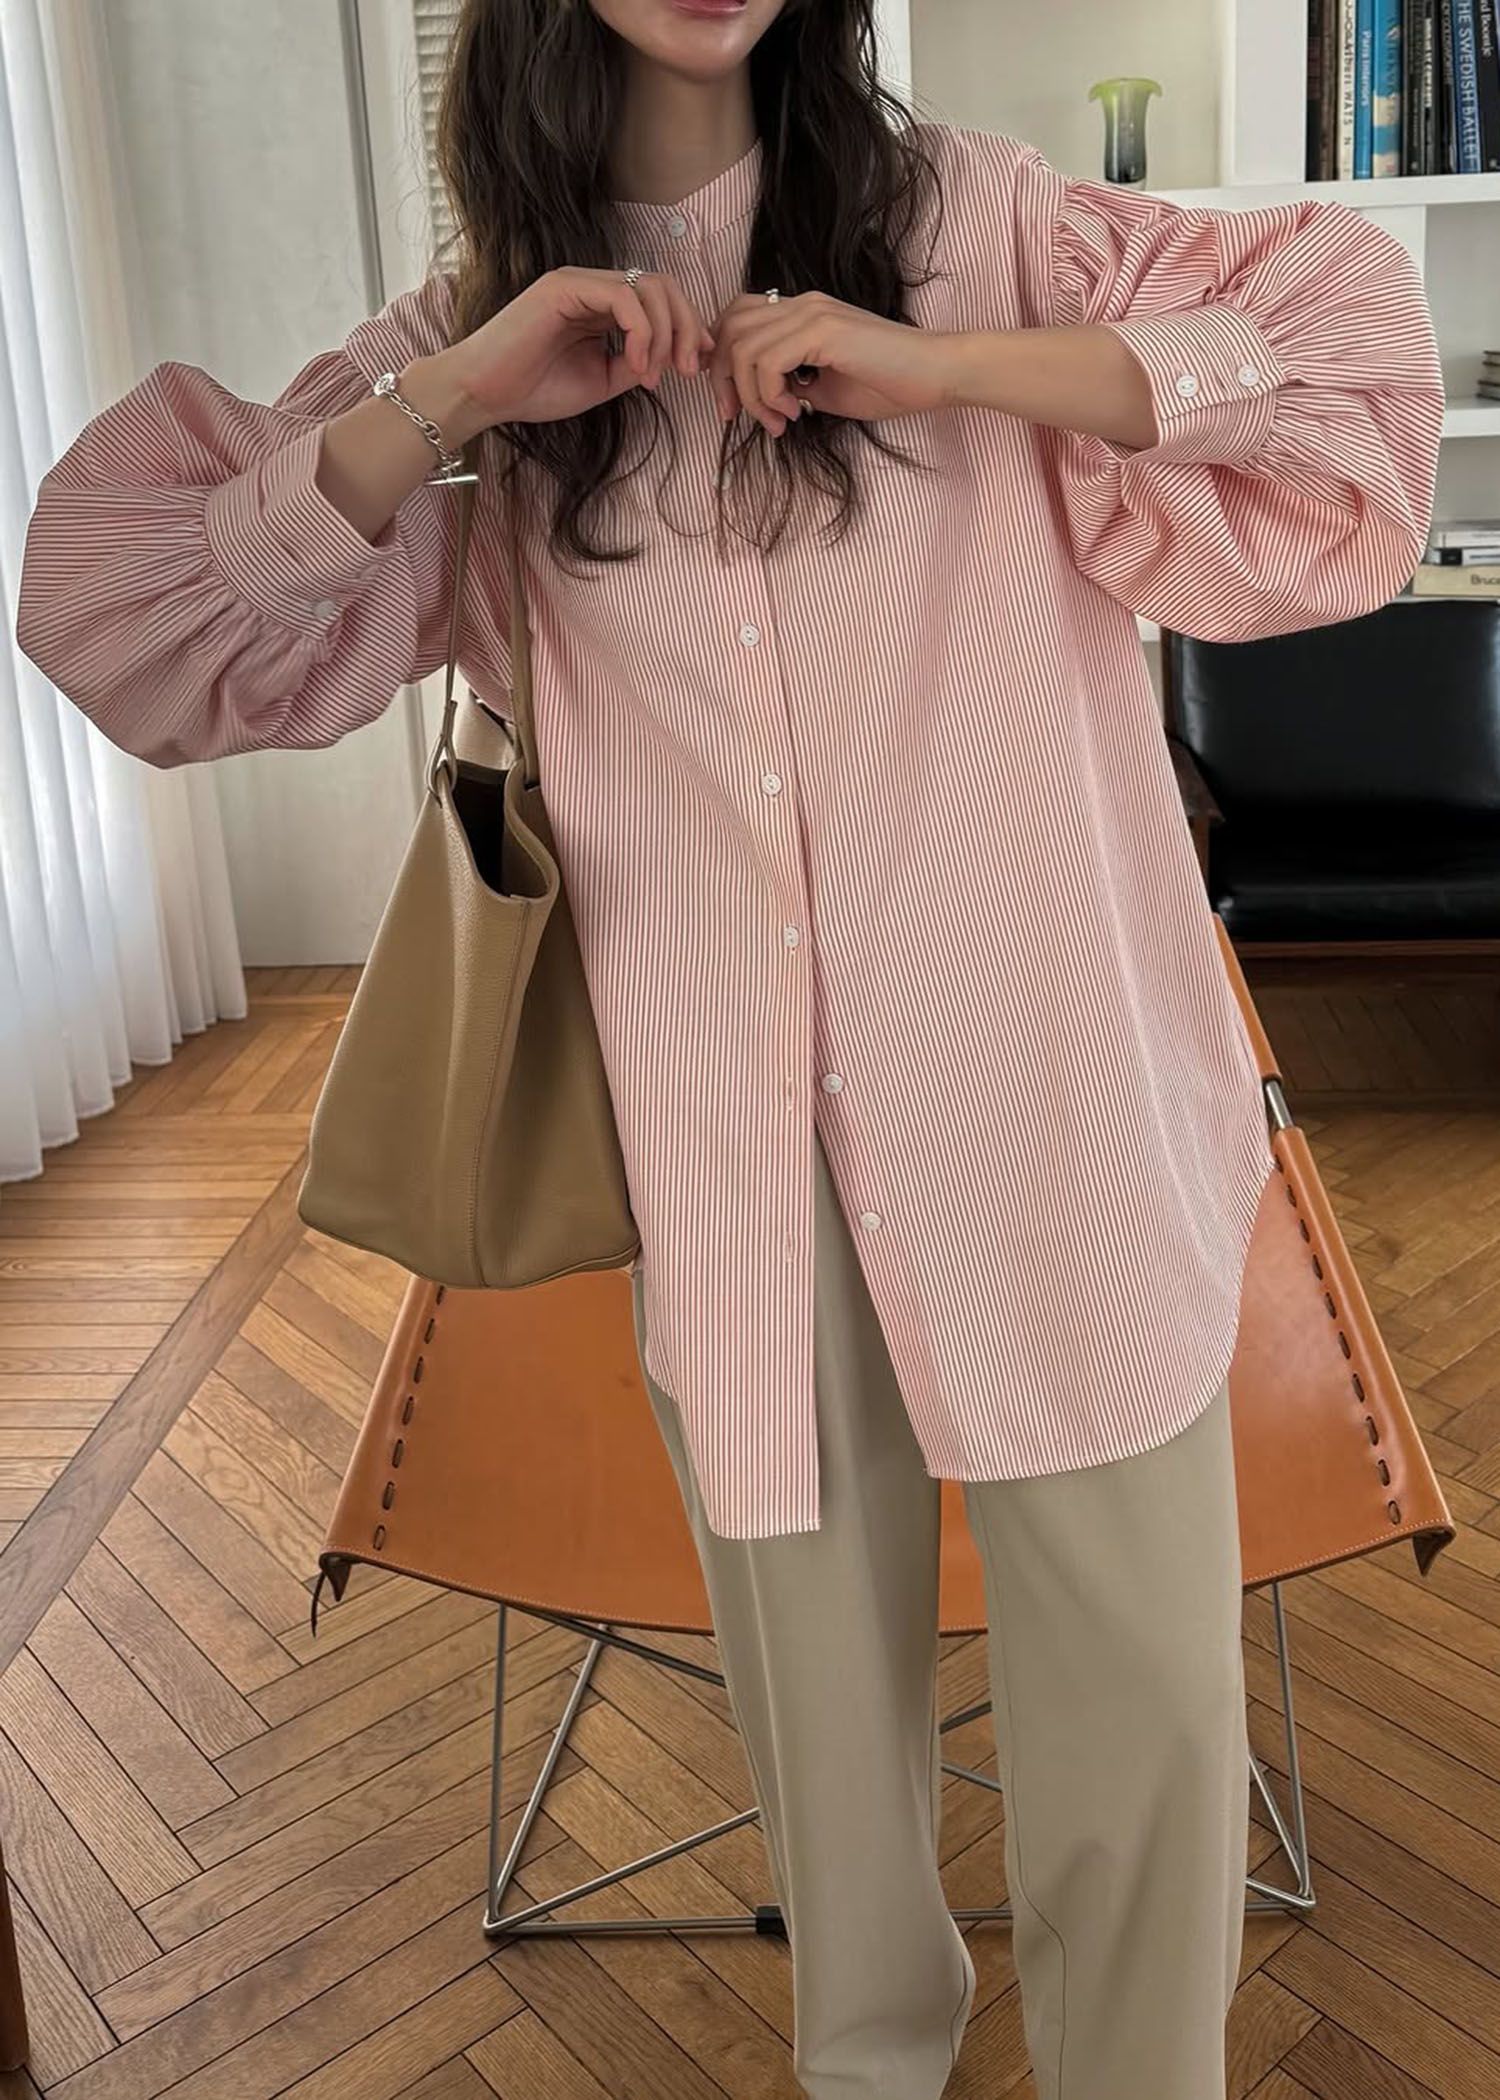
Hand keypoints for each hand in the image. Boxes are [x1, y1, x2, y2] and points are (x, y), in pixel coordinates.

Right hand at [442, 266, 715, 429]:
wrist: (483, 394)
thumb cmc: (533, 389)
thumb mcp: (601, 381)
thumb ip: (635, 365)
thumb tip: (670, 358)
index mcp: (601, 307)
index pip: (659, 301)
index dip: (687, 328)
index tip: (698, 366)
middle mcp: (593, 287)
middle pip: (663, 286)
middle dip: (687, 328)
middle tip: (689, 370)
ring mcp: (579, 283)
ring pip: (649, 288)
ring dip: (666, 333)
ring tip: (656, 375)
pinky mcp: (565, 287)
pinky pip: (624, 297)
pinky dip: (641, 331)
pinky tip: (636, 363)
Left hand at [706, 290, 959, 433]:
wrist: (936, 374)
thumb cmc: (891, 384)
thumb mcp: (825, 390)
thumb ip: (791, 386)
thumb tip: (763, 398)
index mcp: (801, 312)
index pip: (736, 319)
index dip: (721, 362)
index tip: (733, 406)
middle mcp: (802, 303)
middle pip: (728, 328)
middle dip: (722, 380)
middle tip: (737, 417)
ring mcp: (812, 312)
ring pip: (742, 347)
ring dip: (749, 395)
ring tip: (778, 421)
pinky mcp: (824, 331)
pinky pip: (767, 361)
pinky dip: (768, 394)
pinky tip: (793, 412)